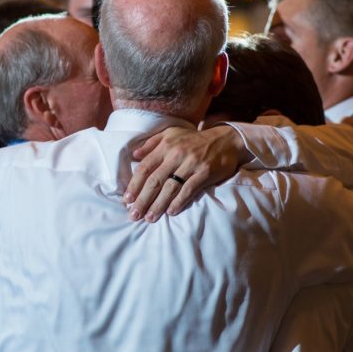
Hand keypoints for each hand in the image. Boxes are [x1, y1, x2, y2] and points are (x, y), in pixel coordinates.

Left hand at [125, 126, 246, 221]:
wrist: (225, 140)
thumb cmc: (193, 139)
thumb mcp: (170, 134)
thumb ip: (151, 144)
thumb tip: (134, 155)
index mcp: (165, 146)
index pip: (145, 168)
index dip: (135, 185)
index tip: (127, 200)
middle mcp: (176, 155)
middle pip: (155, 181)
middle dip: (143, 200)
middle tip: (134, 215)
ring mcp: (191, 164)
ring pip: (170, 188)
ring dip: (158, 205)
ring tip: (149, 218)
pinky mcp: (205, 173)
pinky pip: (189, 190)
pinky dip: (179, 202)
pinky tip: (171, 212)